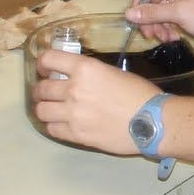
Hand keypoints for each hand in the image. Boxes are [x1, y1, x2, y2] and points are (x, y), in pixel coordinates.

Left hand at [33, 49, 156, 154]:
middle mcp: (74, 89)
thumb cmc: (139, 93)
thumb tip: (76, 78)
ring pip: (41, 111)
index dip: (42, 63)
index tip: (44, 69)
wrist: (152, 122)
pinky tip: (62, 123)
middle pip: (41, 88)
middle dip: (40, 89)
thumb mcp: (113, 72)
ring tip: (52, 109)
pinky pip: (52, 129)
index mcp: (85, 69)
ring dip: (44, 108)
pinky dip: (54, 125)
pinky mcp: (77, 134)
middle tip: (46, 92)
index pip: (48, 59)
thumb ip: (90, 74)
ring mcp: (73, 114)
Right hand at [125, 0, 193, 45]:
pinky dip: (168, 26)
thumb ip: (153, 13)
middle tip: (149, 35)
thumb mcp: (179, 14)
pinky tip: (173, 38)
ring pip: (160, 8)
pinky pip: (170, 15)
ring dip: (158, 24)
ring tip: (164, 39)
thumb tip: (129, 13)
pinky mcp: (188, 9)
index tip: (136, 13)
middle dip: (149, 16)